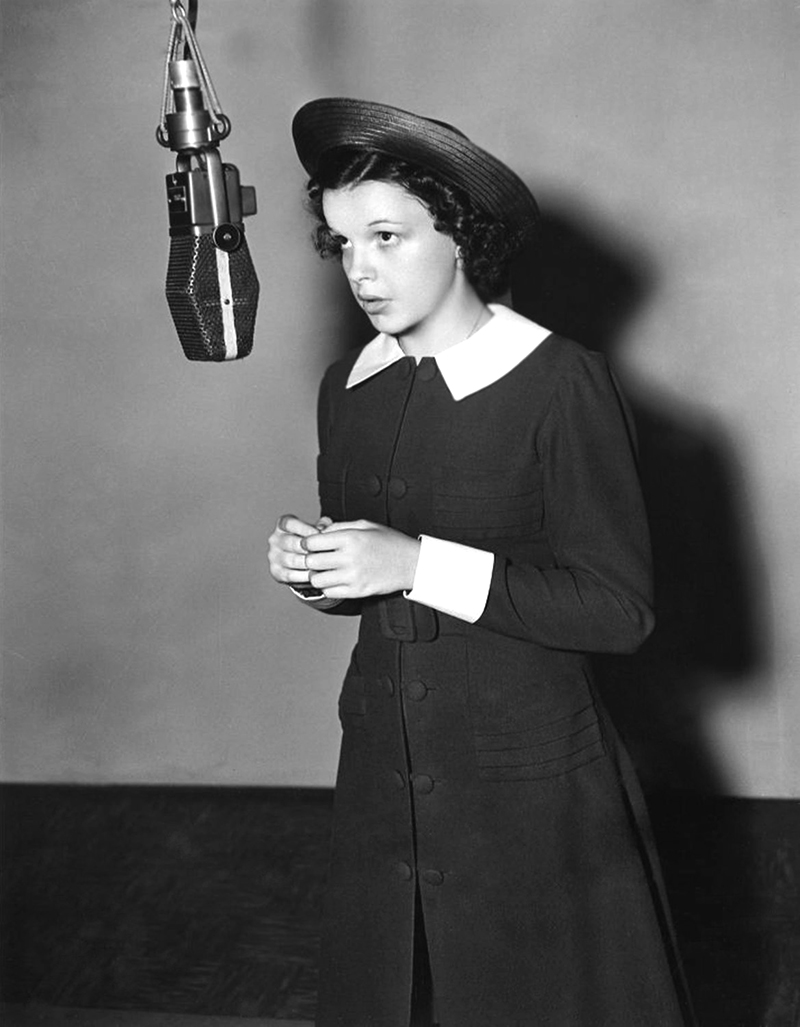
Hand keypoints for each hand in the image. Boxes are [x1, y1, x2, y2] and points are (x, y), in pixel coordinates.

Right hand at [267, 513, 331, 585]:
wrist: (304, 563)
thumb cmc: (311, 542)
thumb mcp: (317, 530)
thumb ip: (322, 525)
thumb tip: (324, 527)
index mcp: (282, 525)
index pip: (289, 523)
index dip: (304, 528)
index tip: (318, 534)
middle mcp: (275, 539)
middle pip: (290, 542)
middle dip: (308, 548)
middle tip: (322, 552)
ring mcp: (274, 556)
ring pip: (291, 560)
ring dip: (308, 563)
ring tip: (321, 563)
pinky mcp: (276, 572)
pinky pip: (290, 575)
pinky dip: (304, 575)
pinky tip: (316, 574)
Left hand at [303, 520, 420, 599]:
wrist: (412, 563)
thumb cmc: (390, 542)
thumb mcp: (366, 525)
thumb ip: (340, 526)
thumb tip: (318, 531)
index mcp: (351, 538)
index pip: (313, 543)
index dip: (308, 543)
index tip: (311, 544)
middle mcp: (350, 558)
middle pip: (311, 562)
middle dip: (310, 559)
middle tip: (317, 558)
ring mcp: (353, 577)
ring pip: (317, 580)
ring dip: (317, 575)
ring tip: (326, 570)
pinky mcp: (357, 591)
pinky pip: (329, 592)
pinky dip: (328, 586)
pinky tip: (335, 579)